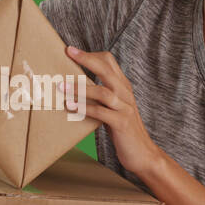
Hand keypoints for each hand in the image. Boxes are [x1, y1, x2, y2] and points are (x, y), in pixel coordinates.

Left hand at [61, 45, 160, 176]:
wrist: (142, 153)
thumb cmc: (122, 130)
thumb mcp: (112, 108)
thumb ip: (99, 97)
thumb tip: (75, 89)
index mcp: (123, 87)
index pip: (109, 62)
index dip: (91, 55)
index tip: (71, 50)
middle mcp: (125, 93)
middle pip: (106, 70)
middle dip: (86, 60)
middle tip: (68, 52)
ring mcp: (124, 108)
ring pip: (102, 91)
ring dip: (80, 88)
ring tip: (61, 86)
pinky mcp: (121, 123)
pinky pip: (101, 112)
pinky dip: (84, 108)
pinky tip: (70, 106)